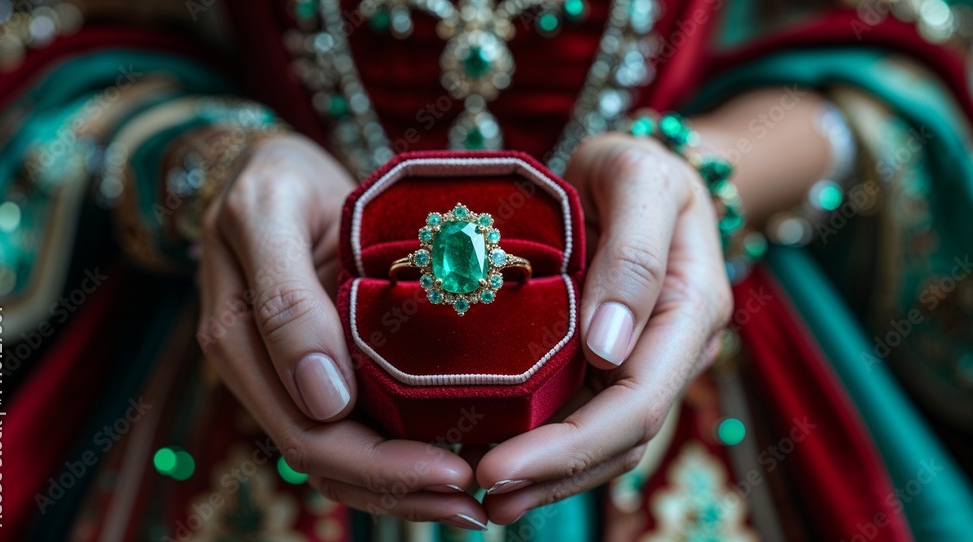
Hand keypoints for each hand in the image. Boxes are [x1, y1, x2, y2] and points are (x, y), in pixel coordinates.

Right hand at [197, 134, 486, 527]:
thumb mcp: (268, 213)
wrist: (268, 169)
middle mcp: (264, 373)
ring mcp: (290, 377)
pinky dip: (399, 460)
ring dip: (405, 492)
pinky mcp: (321, 369)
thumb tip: (324, 400)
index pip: (310, 434)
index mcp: (242, 342)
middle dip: (404, 490)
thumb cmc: (272, 179)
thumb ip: (284, 300)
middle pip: (330, 462)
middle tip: (477, 503)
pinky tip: (451, 464)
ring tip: (472, 504)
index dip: (383, 466)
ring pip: (341, 463)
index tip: (454, 471)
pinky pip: (354, 433)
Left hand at [475, 133, 733, 522]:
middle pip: (619, 438)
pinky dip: (542, 446)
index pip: (636, 403)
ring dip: (548, 477)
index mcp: (688, 311)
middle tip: (483, 496)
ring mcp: (640, 361)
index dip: (570, 447)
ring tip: (486, 497)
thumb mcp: (638, 180)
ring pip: (602, 441)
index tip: (497, 468)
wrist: (637, 171)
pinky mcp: (607, 363)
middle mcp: (669, 349)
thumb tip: (607, 348)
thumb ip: (633, 256)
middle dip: (553, 476)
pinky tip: (495, 456)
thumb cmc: (637, 166)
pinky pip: (581, 416)